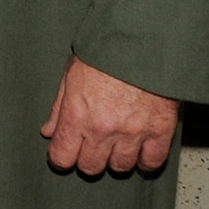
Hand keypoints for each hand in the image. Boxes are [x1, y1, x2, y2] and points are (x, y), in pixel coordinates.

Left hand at [42, 55, 178, 174]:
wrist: (141, 41)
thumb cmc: (103, 53)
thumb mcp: (71, 74)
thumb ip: (59, 108)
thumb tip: (49, 131)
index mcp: (77, 114)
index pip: (62, 157)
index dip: (61, 157)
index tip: (65, 152)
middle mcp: (103, 129)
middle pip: (90, 167)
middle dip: (88, 158)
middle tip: (91, 144)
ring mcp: (132, 133)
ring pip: (120, 167)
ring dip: (116, 158)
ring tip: (116, 143)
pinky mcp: (159, 132)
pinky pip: (151, 163)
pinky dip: (145, 161)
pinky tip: (140, 150)